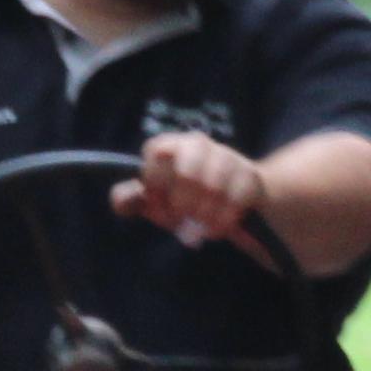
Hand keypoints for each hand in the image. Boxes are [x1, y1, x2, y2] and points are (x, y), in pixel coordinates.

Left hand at [113, 132, 269, 248]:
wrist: (236, 198)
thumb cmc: (187, 197)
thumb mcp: (156, 200)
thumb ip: (133, 199)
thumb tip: (121, 202)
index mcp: (170, 146)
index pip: (155, 152)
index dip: (154, 184)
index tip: (157, 205)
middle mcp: (197, 143)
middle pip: (187, 172)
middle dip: (183, 204)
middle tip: (182, 219)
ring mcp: (226, 156)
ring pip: (213, 187)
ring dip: (204, 215)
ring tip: (200, 227)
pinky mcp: (250, 175)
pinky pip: (235, 199)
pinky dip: (224, 220)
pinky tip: (218, 227)